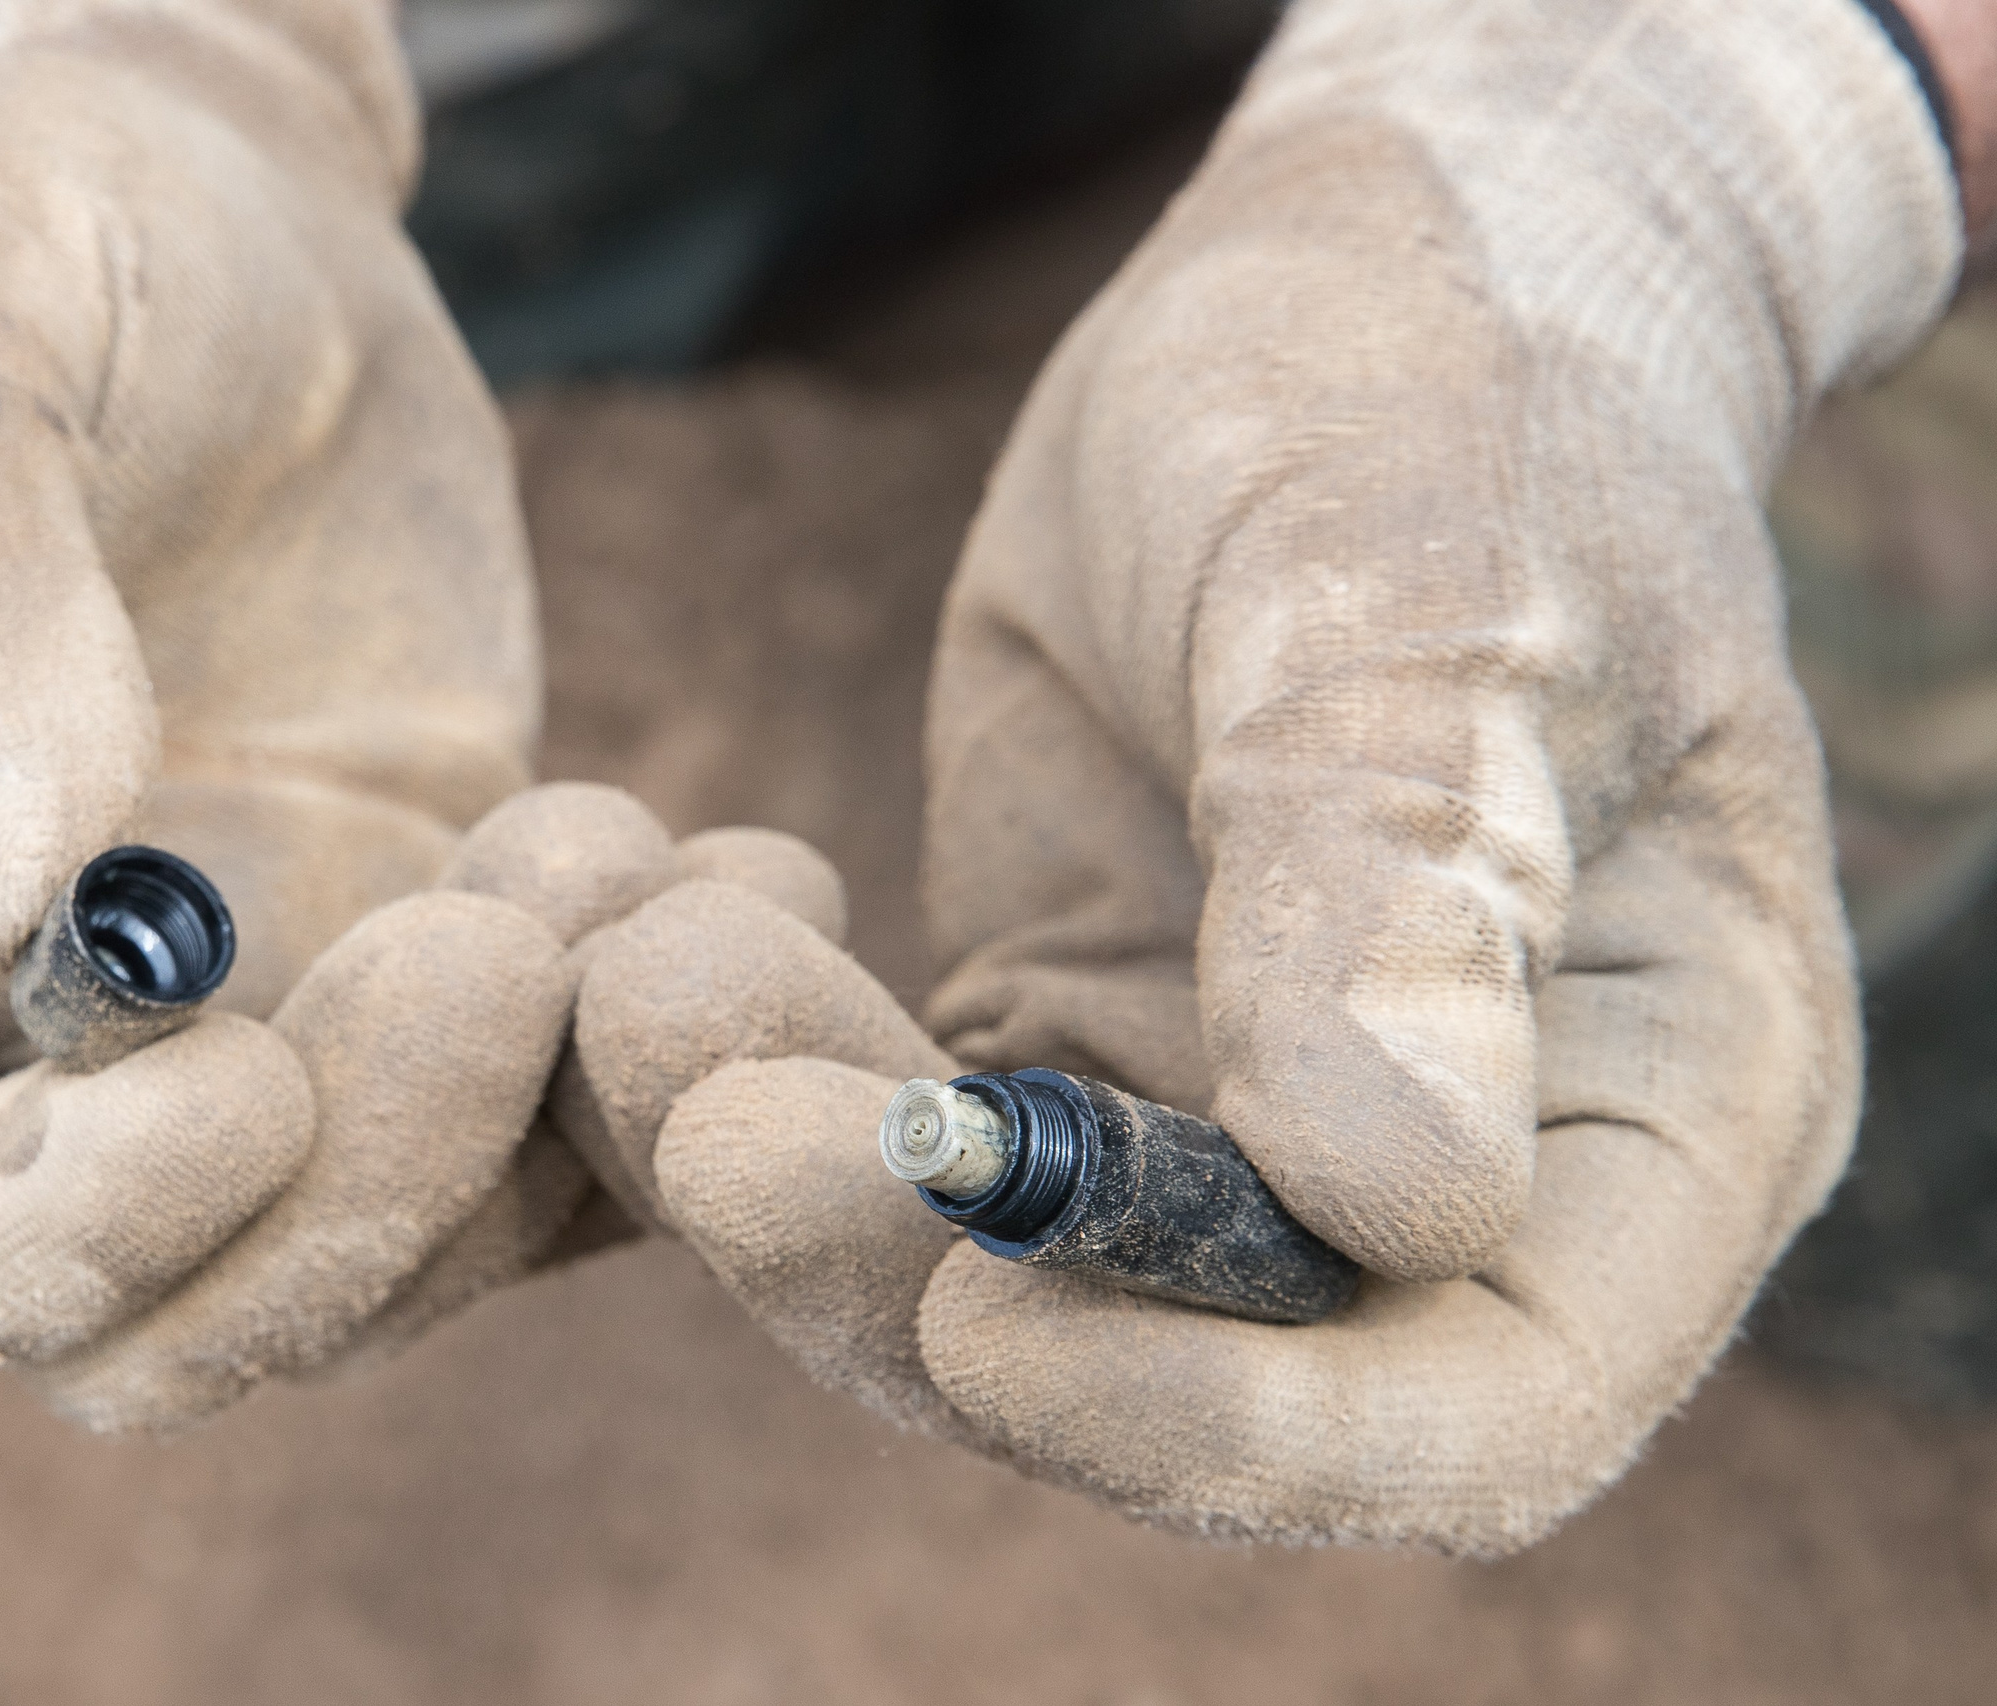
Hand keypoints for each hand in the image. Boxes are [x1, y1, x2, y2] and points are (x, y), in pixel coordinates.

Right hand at [0, 0, 556, 1419]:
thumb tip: (12, 906)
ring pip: (395, 1259)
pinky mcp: (416, 973)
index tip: (254, 1072)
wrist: (205, 203)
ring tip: (624, 846)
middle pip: (160, 1323)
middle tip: (506, 936)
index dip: (51, 1241)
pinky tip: (749, 875)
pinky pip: (554, 1140)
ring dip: (546, 1116)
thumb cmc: (18, 226)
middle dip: (364, 1194)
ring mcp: (226, 1023)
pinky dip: (666, 1067)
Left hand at [587, 0, 1964, 1549]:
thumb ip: (1405, 876)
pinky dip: (751, 1072)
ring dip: (789, 1177)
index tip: (991, 1317)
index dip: (1245, 1433)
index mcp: (1651, 1112)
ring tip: (644, 960)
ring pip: (987, 1281)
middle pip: (1183, 1380)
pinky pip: (883, 1143)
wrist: (1332, 301)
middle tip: (712, 1128)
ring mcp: (1227, 1122)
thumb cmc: (1453, 400)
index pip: (1478, 1401)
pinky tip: (649, 923)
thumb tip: (1400, 1205)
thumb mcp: (1431, 587)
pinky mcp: (1057, 1040)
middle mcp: (1438, 1176)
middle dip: (919, 1288)